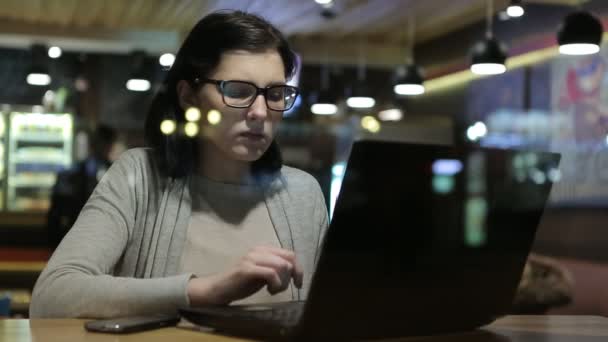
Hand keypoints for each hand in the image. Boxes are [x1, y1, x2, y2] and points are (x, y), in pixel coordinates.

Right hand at [187, 246, 302, 305]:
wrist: (218, 289)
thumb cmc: (241, 283)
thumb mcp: (263, 274)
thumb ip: (276, 268)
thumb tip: (294, 271)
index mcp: (263, 249)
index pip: (290, 254)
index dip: (298, 269)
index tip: (298, 284)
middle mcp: (258, 250)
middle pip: (289, 259)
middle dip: (291, 277)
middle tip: (281, 289)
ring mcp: (252, 258)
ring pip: (282, 266)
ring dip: (282, 283)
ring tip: (273, 290)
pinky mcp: (246, 269)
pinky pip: (271, 273)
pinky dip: (276, 284)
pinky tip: (269, 291)